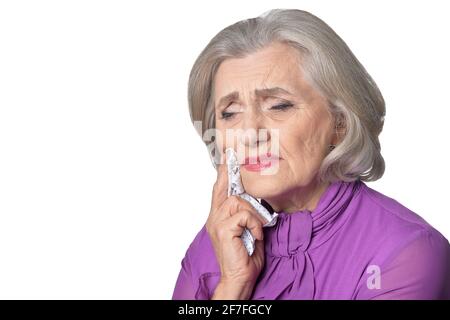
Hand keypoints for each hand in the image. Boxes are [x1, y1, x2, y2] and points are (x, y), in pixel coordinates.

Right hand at [206, 156, 265, 298]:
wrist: (241, 278)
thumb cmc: (246, 256)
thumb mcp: (248, 230)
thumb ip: (246, 214)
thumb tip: (256, 199)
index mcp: (218, 217)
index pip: (218, 189)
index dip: (223, 172)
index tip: (228, 156)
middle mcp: (214, 218)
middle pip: (226, 190)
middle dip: (241, 188)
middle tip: (249, 188)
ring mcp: (217, 223)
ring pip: (237, 201)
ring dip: (254, 214)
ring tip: (258, 228)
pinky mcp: (223, 229)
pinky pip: (243, 214)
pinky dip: (255, 224)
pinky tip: (257, 235)